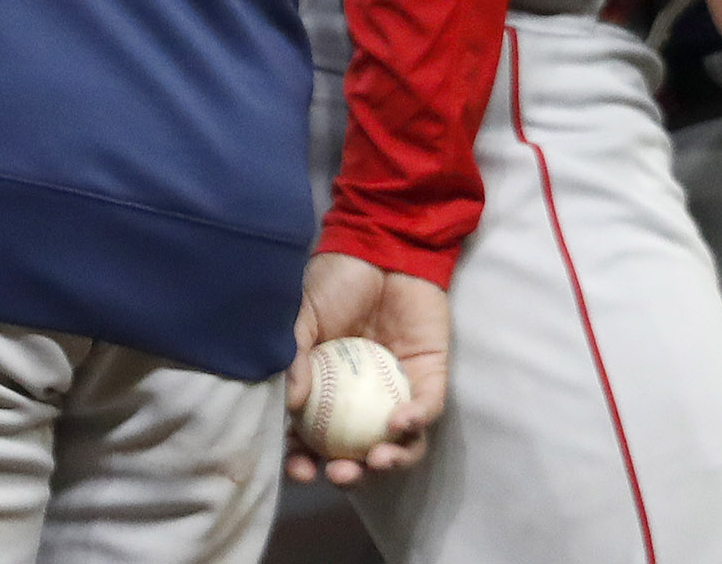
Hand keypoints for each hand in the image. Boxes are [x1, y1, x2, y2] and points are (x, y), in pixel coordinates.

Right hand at [285, 251, 447, 486]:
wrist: (382, 247)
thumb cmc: (338, 280)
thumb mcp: (303, 314)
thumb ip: (295, 355)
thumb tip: (291, 406)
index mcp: (327, 389)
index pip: (314, 437)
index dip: (306, 460)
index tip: (300, 470)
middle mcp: (363, 399)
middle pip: (358, 451)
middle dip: (350, 474)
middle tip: (339, 474)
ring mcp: (397, 392)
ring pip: (398, 444)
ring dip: (388, 463)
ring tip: (374, 462)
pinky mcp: (429, 380)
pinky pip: (426, 411)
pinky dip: (414, 424)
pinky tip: (398, 423)